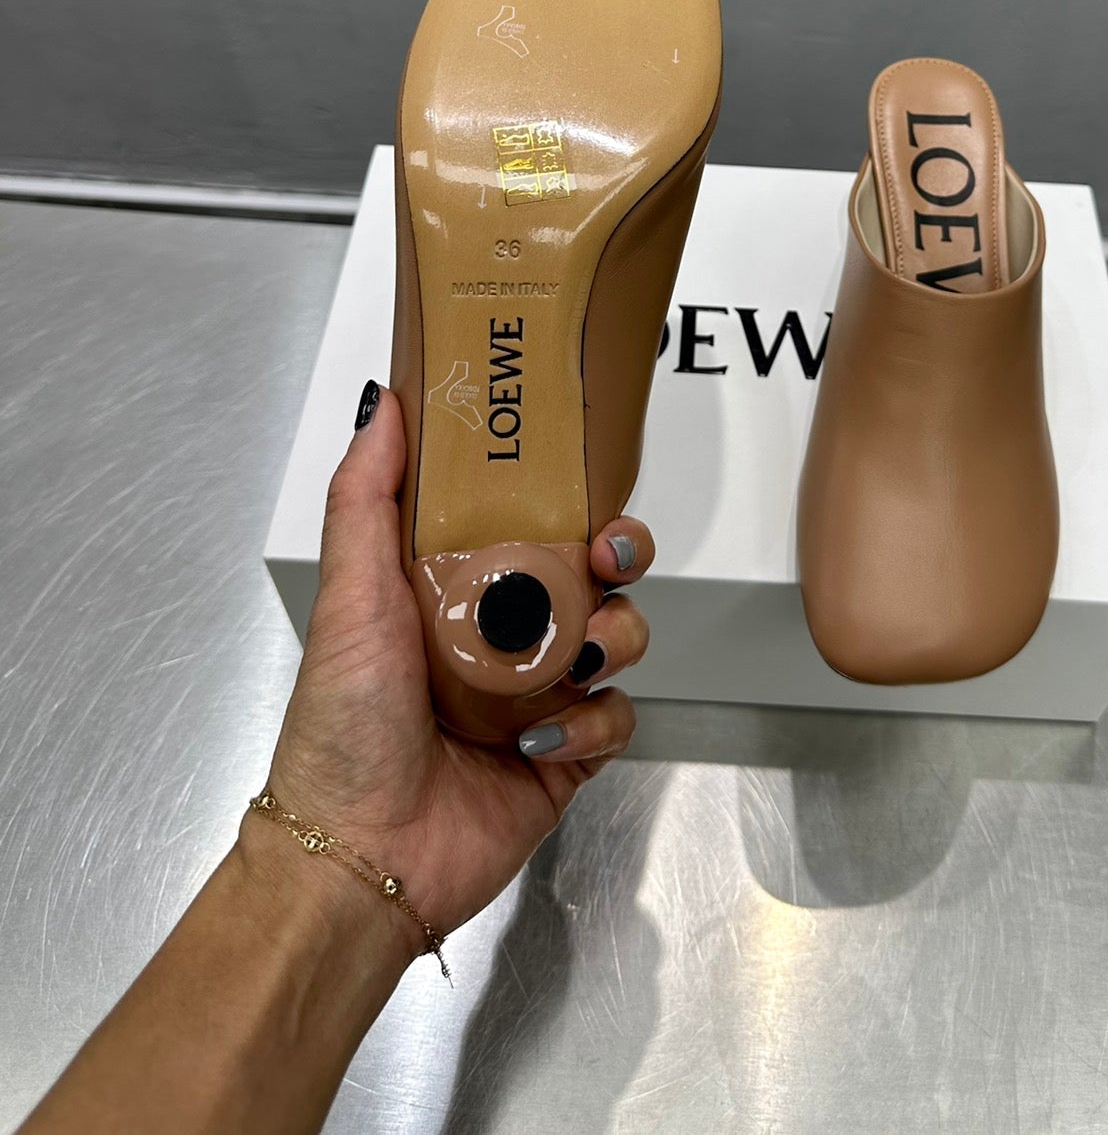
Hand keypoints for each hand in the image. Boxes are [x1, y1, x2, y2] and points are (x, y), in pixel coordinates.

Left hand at [249, 387, 652, 940]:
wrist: (358, 855)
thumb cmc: (343, 722)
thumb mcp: (349, 594)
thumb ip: (366, 495)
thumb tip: (385, 398)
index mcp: (452, 588)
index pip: (530, 519)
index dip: (566, 491)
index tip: (584, 470)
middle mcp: (501, 635)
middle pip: (593, 571)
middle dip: (618, 554)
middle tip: (608, 555)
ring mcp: (539, 696)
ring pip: (617, 636)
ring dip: (613, 633)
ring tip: (576, 653)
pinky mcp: (566, 756)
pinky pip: (615, 718)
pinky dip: (593, 720)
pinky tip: (544, 735)